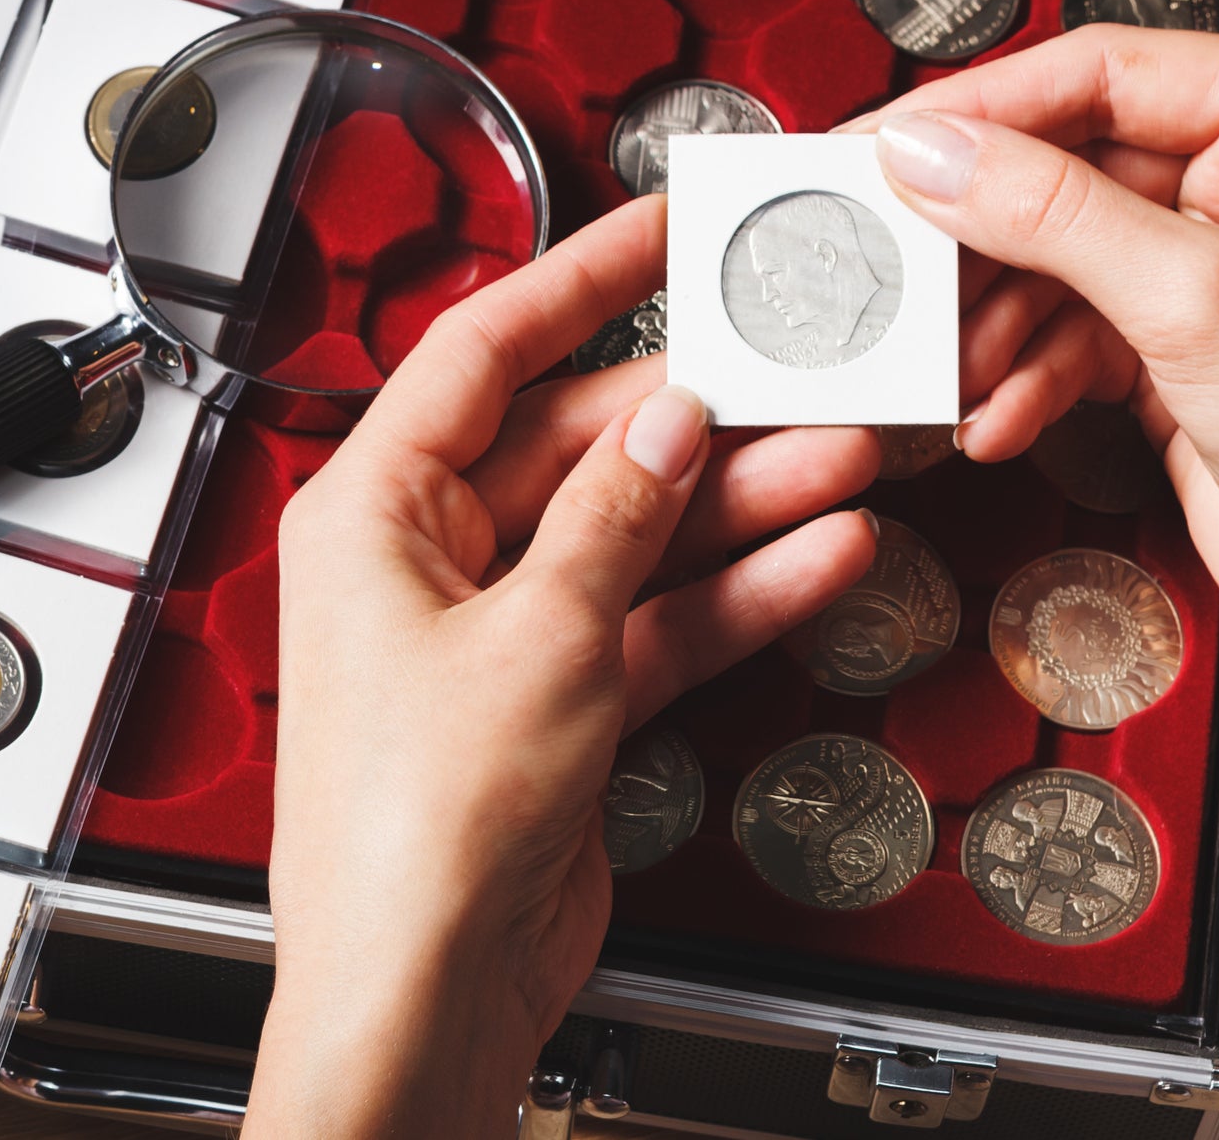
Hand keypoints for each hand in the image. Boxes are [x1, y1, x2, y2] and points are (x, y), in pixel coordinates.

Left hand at [245, 194, 877, 1139]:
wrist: (425, 992)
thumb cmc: (412, 831)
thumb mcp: (537, 638)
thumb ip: (613, 515)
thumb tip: (664, 418)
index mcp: (374, 510)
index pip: (486, 350)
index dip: (583, 278)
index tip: (665, 226)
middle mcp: (428, 557)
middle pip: (580, 443)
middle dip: (698, 413)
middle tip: (798, 367)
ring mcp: (499, 627)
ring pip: (634, 531)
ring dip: (739, 501)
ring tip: (844, 454)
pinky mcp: (558, 696)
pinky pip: (656, 618)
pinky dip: (734, 592)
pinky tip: (821, 556)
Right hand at [849, 25, 1218, 879]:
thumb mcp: (1193, 299)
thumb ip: (1050, 212)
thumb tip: (934, 154)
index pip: (1101, 72)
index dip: (982, 110)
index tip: (887, 145)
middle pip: (1057, 166)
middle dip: (978, 238)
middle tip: (894, 258)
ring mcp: (1197, 253)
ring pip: (1044, 253)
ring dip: (989, 323)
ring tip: (953, 369)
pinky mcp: (1161, 330)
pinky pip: (1056, 325)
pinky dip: (1019, 373)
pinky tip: (999, 413)